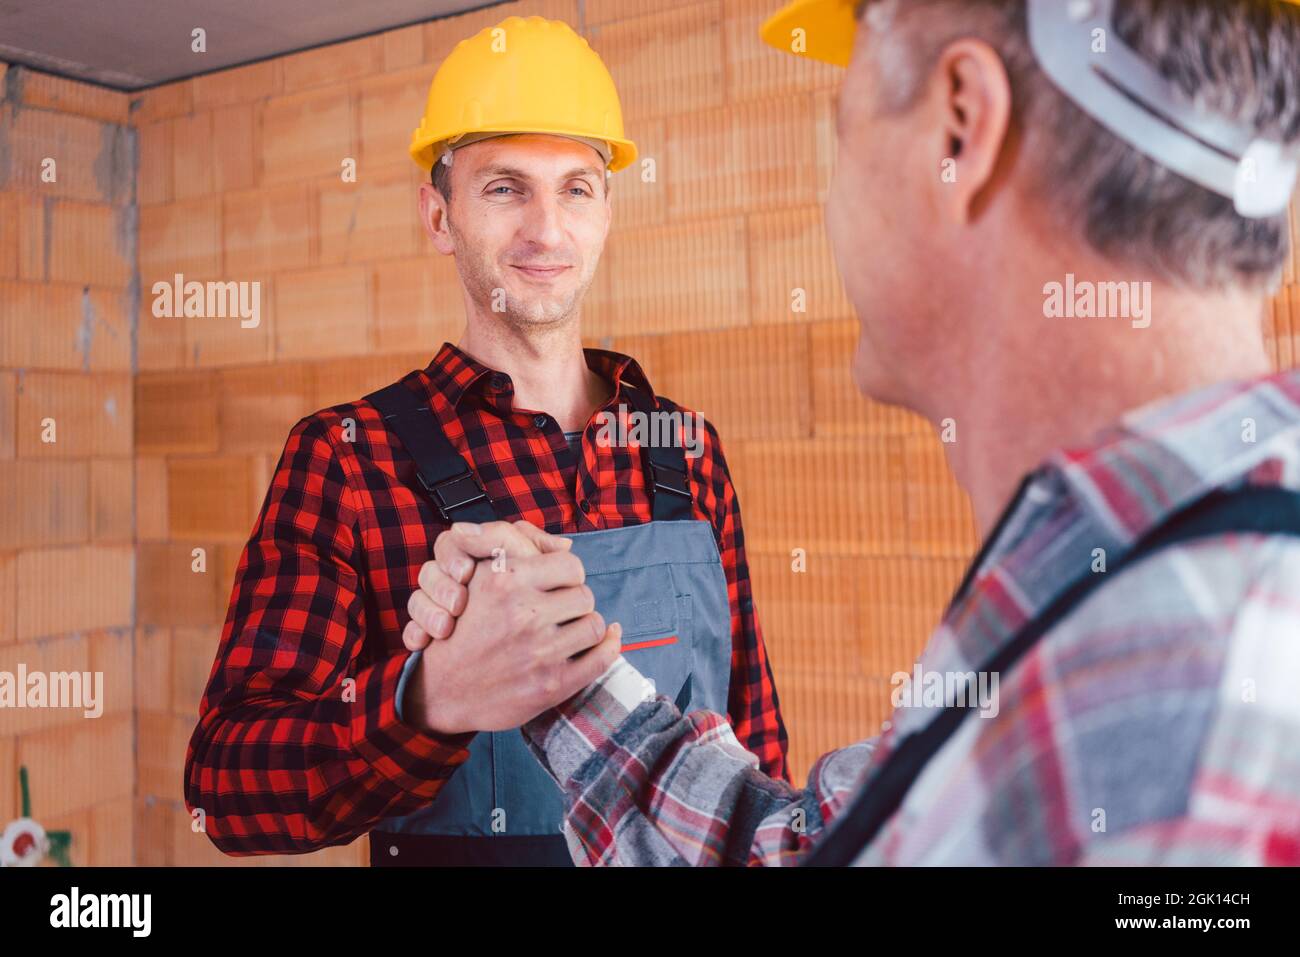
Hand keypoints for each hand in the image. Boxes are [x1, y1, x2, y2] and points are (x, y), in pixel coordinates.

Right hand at [403, 520, 621, 734]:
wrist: (441, 691)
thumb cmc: (461, 629)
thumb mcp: (476, 579)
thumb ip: (512, 549)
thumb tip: (566, 543)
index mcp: (504, 582)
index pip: (570, 564)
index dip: (568, 574)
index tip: (560, 584)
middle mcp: (523, 615)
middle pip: (584, 594)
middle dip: (575, 600)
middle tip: (563, 610)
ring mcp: (539, 652)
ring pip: (594, 624)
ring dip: (586, 625)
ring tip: (573, 628)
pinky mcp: (551, 685)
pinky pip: (601, 659)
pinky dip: (609, 647)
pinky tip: (605, 641)